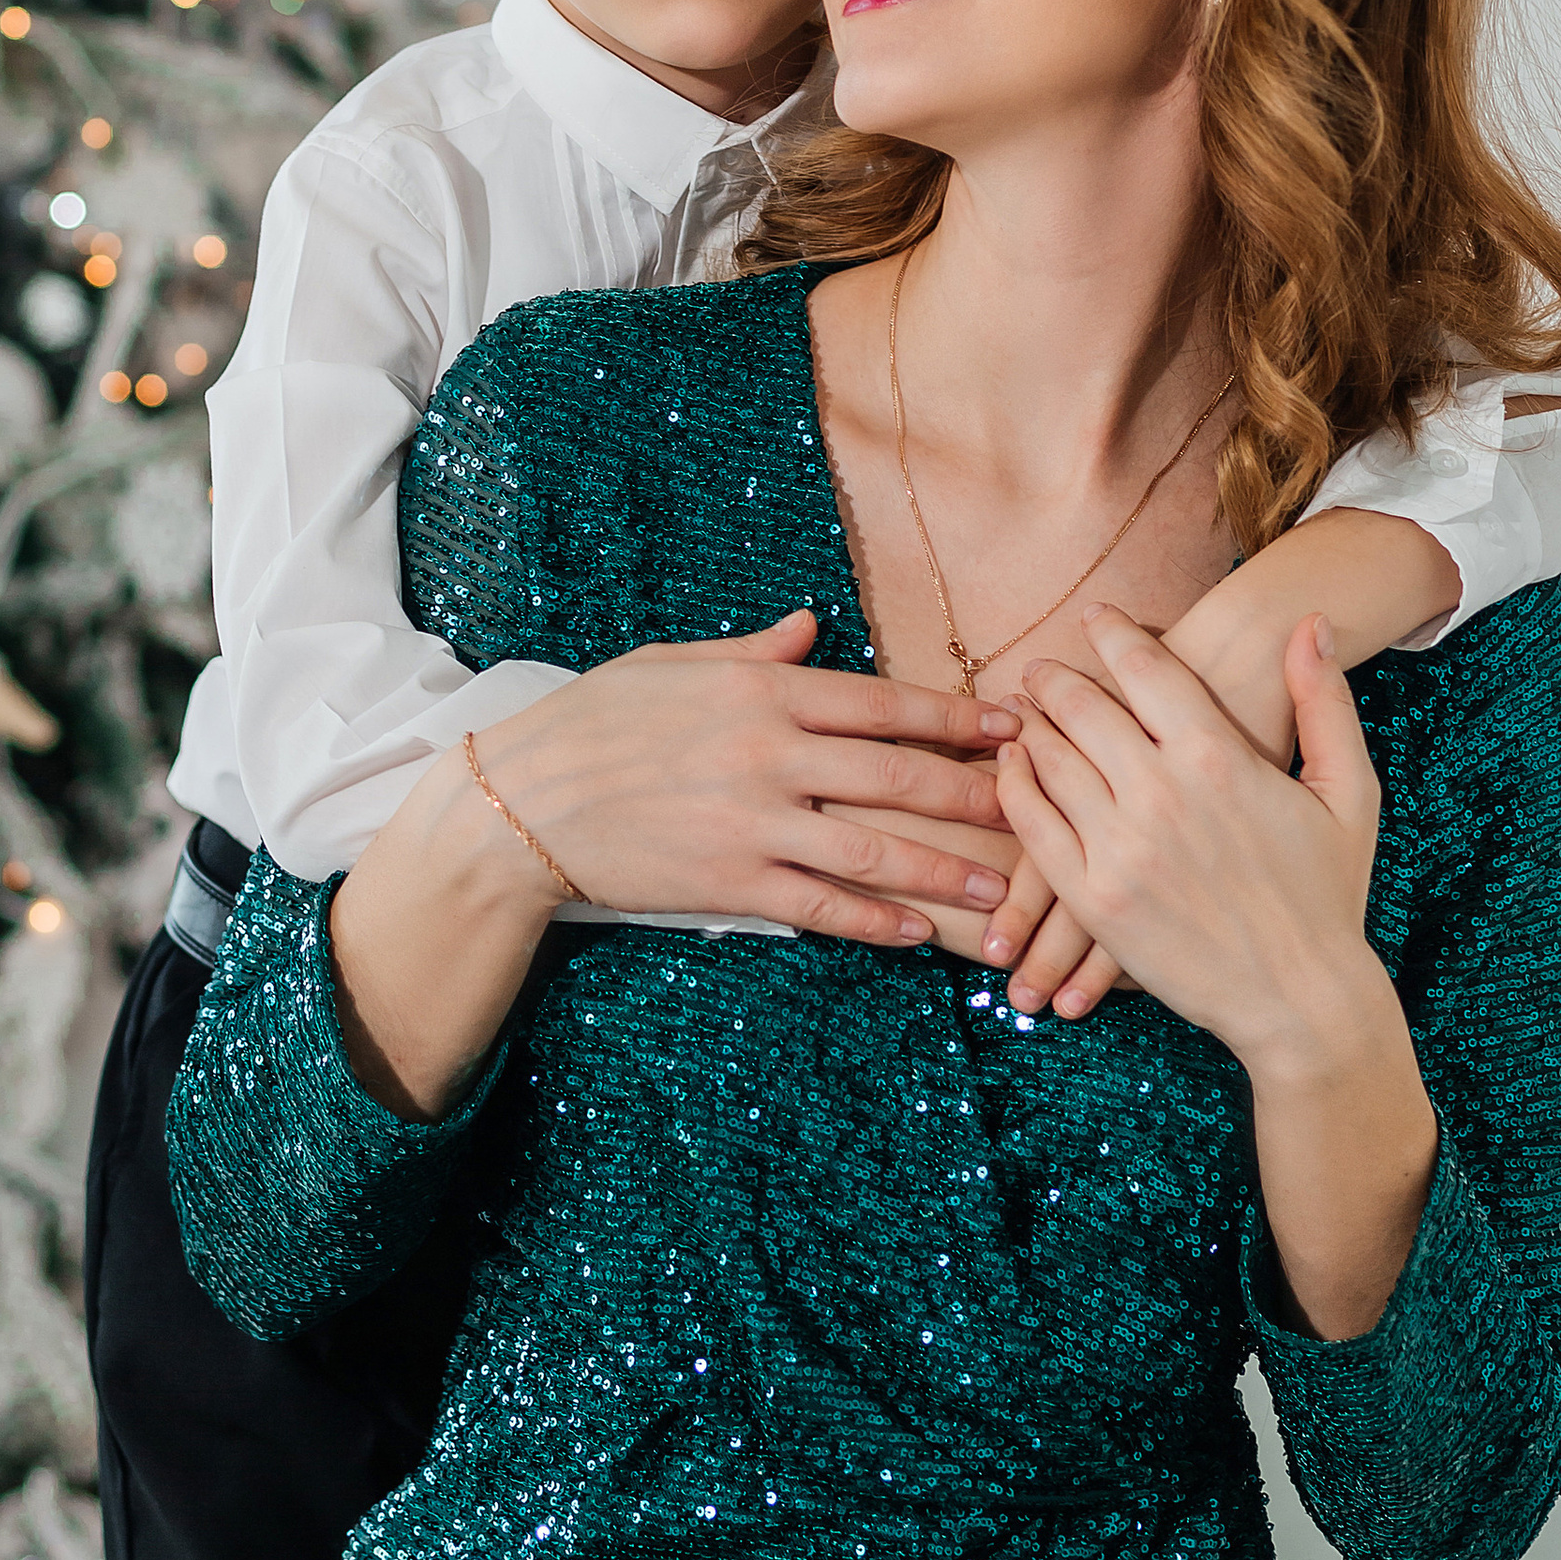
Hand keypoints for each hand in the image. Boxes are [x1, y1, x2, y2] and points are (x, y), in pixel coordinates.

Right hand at [475, 610, 1019, 946]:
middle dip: (974, 797)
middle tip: (1037, 810)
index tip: (1011, 727)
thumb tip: (811, 625)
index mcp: (762, 694)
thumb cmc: (596, 718)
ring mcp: (752, 824)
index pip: (883, 704)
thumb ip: (752, 651)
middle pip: (897, 778)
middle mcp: (769, 756)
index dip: (956, 718)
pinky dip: (873, 921)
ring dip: (946, 873)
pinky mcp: (730, 884)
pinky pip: (819, 907)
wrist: (522, 799)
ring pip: (873, 852)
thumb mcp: (673, 664)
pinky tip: (917, 934)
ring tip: (1003, 893)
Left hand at [993, 608, 1387, 1072]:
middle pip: (1082, 706)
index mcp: (1219, 758)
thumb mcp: (1347, 792)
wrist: (1303, 1000)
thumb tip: (1311, 621)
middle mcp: (1161, 795)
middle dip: (1055, 677)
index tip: (1095, 616)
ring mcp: (1120, 849)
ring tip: (1021, 711)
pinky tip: (1013, 768)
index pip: (1145, 667)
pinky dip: (1013, 784)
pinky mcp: (1094, 899)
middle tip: (1040, 668)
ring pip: (1049, 759)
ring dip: (1030, 724)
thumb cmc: (1330, 893)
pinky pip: (1031, 824)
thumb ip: (1324, 702)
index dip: (1113, 633)